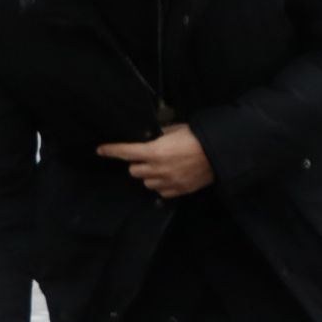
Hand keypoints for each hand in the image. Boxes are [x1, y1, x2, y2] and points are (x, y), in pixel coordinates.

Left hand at [96, 124, 214, 198]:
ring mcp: (168, 182)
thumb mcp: (177, 129)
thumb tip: (150, 137)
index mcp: (155, 151)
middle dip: (137, 163)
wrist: (221, 153)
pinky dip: (161, 185)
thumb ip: (159, 135)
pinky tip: (169, 177)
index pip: (125, 152)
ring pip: (146, 182)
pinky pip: (161, 192)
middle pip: (133, 170)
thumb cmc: (199, 138)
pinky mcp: (179, 190)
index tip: (100, 150)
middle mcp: (158, 169)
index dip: (111, 150)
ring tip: (159, 168)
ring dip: (148, 175)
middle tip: (146, 157)